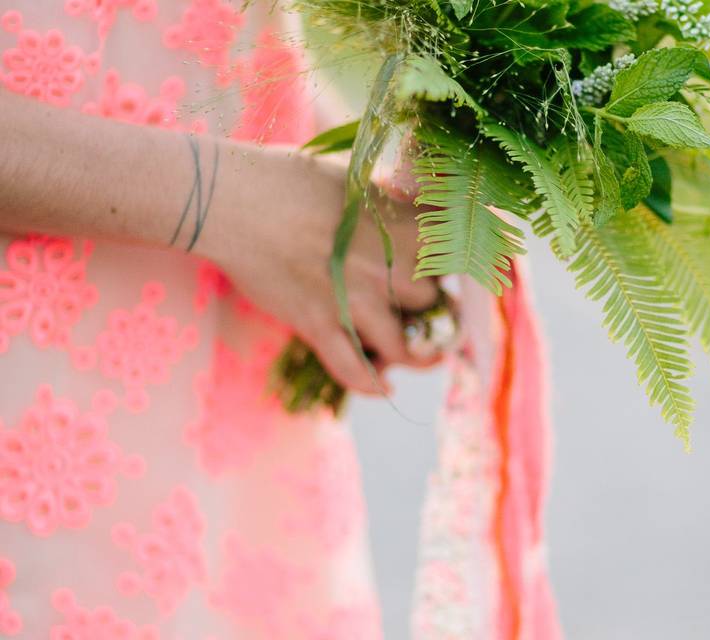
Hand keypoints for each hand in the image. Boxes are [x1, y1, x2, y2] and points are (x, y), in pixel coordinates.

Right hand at [198, 145, 438, 394]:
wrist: (233, 201)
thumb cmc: (290, 178)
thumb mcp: (356, 177)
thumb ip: (392, 199)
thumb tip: (415, 203)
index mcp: (404, 228)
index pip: (457, 259)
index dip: (461, 271)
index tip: (458, 276)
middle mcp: (390, 269)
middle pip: (434, 304)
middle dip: (437, 311)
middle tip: (433, 312)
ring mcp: (356, 302)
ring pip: (405, 348)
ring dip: (419, 358)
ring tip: (427, 358)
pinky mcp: (320, 326)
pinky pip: (354, 371)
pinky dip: (372, 385)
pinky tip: (385, 388)